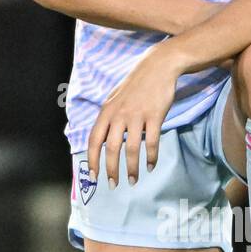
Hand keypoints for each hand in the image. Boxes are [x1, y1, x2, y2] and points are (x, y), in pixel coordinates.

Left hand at [86, 43, 183, 186]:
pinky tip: (151, 165)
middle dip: (111, 170)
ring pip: (131, 149)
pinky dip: (151, 157)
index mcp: (106, 112)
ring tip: (132, 181)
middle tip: (113, 184)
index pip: (94, 140)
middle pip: (111, 149)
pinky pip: (151, 142)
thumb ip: (108, 119)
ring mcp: (137, 115)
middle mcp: (119, 115)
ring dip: (131, 168)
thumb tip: (103, 143)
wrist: (157, 67)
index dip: (92, 160)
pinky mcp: (154, 116)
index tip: (94, 176)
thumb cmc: (135, 86)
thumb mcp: (115, 99)